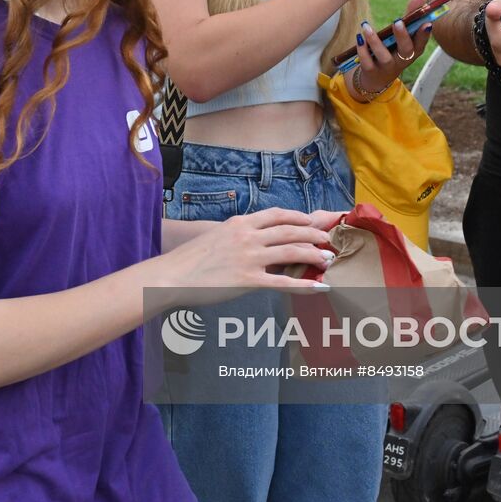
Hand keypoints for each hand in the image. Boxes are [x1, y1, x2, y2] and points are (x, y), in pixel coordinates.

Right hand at [161, 208, 335, 300]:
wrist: (172, 276)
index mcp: (240, 223)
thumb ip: (237, 234)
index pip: (276, 214)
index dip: (298, 216)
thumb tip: (253, 237)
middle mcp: (248, 236)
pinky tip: (319, 287)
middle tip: (326, 239)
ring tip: (327, 259)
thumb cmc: (191, 259)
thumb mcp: (215, 236)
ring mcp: (249, 257)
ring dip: (314, 254)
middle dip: (312, 233)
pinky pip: (283, 282)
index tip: (311, 220)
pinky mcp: (248, 280)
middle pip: (290, 230)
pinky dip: (304, 285)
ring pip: (292, 251)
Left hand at [347, 0, 434, 99]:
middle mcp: (403, 60)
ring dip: (375, 41)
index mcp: (413, 50)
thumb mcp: (403, 33)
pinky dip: (362, 50)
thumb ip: (411, 13)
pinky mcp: (372, 71)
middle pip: (406, 50)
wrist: (377, 77)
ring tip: (366, 27)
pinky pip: (367, 62)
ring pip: (384, 56)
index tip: (427, 23)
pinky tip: (359, 39)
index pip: (421, 42)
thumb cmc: (394, 49)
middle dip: (402, 36)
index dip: (424, 34)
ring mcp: (387, 67)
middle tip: (397, 22)